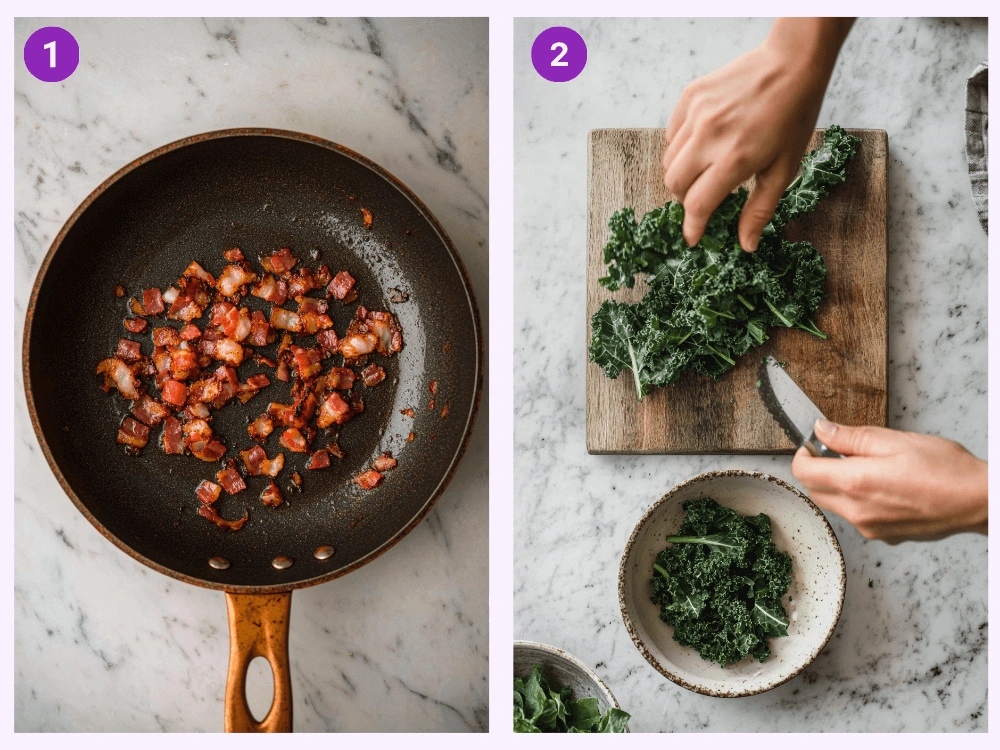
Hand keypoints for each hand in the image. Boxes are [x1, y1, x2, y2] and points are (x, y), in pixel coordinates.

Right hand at [663, 18, 853, 249]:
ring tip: (705, 169)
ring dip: (682, 173)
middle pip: (674, 184)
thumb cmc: (794, 117)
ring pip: (668, 160)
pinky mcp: (690, 97)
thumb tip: (746, 245)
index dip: (693, 227)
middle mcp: (709, 136)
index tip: (694, 238)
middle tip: (705, 197)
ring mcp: (696, 114)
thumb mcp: (784, 169)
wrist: (792, 63)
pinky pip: (671, 134)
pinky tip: (703, 143)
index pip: (697, 204)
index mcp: (734, 159)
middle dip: (686, 198)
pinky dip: (681, 147)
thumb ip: (759, 209)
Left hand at [791, 419, 987, 543]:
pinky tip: (884, 487)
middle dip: (818, 470)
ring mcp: (870, 528)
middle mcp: (857, 511)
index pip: (803, 472)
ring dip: (838, 486)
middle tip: (841, 452)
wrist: (977, 501)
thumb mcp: (894, 440)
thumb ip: (851, 437)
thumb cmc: (944, 469)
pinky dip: (859, 501)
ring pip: (835, 505)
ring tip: (869, 467)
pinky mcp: (884, 536)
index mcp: (855, 483)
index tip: (813, 444)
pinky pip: (857, 517)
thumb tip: (822, 430)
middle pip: (815, 490)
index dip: (803, 454)